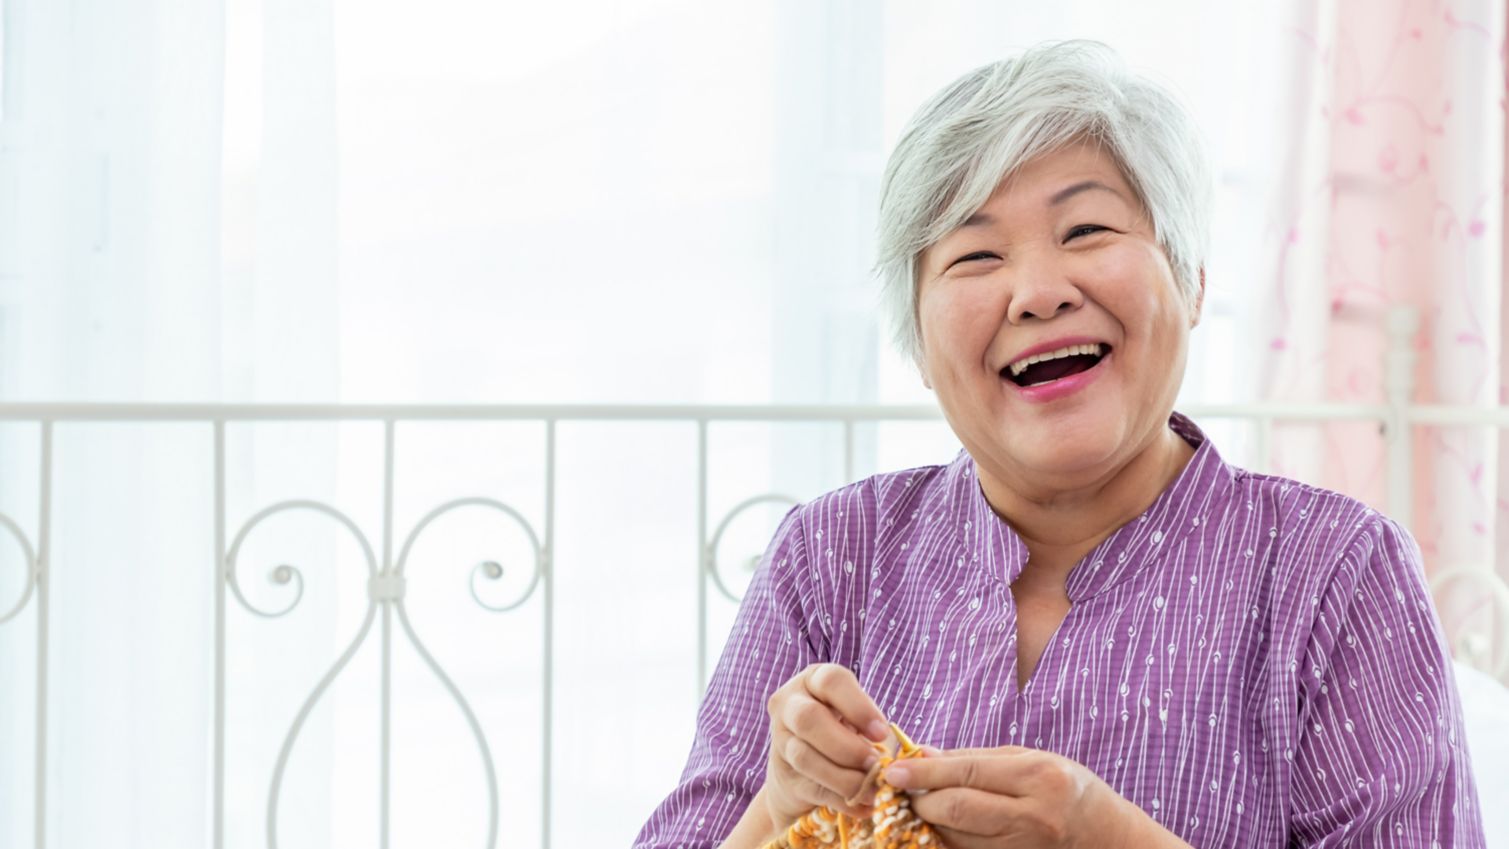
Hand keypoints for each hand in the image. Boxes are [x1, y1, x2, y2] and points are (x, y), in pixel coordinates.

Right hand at [761, 663, 890, 830]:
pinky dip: (840, 799)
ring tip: (872, 789)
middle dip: (846, 746)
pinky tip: (862, 805)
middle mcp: (789, 704)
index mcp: (812, 680)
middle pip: (808, 719)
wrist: (806, 768)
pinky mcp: (782, 776)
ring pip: (805, 756)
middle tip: (875, 763)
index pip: (831, 681)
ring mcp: (780, 740)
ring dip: (844, 776)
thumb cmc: (842, 732)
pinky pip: (810, 788)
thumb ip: (868, 728)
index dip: (858, 706)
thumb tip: (889, 760)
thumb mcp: (854, 718)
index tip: (881, 733)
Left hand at [881, 745, 1138, 848]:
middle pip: (956, 810)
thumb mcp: (1030, 759)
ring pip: (957, 838)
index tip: (893, 770)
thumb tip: (924, 754)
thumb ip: (977, 759)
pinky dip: (947, 841)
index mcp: (1037, 777)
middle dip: (920, 800)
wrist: (1109, 839)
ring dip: (928, 822)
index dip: (924, 772)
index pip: (966, 773)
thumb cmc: (1068, 789)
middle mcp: (1032, 815)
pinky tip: (938, 828)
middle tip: (899, 789)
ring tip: (916, 805)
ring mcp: (1024, 847)